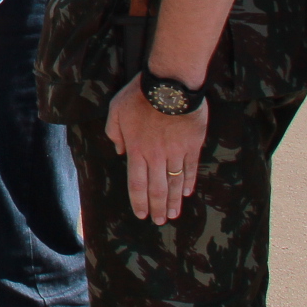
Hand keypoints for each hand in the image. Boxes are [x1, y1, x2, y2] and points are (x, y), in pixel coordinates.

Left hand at [104, 74, 207, 224]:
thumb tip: (119, 150)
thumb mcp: (116, 110)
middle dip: (158, 207)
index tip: (142, 214)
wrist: (170, 85)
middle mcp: (156, 156)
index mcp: (137, 150)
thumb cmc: (139, 95)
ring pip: (175, 182)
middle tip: (160, 221)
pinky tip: (187, 193)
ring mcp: (176, 152)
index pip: (137, 183)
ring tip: (173, 214)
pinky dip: (188, 182)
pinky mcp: (192, 145)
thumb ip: (114, 132)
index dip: (139, 201)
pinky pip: (190, 168)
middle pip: (157, 188)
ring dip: (174, 201)